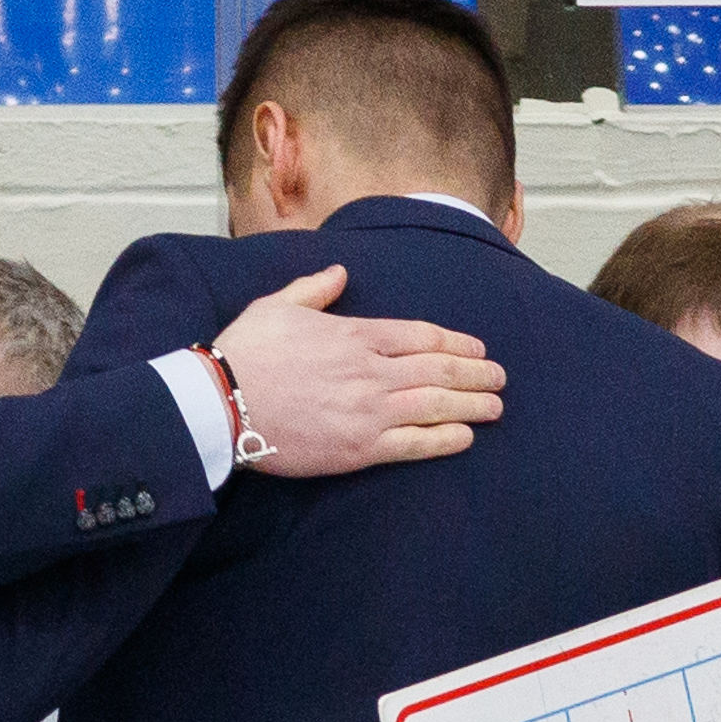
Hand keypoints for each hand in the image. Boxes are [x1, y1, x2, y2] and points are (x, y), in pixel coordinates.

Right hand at [211, 264, 504, 473]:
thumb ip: (314, 288)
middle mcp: (371, 371)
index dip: (456, 343)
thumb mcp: (277, 305)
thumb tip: (339, 273)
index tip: (477, 348)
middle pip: (439, 370)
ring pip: (435, 405)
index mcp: (356, 334)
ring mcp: (367, 411)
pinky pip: (413, 443)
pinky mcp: (357, 448)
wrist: (221, 402)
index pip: (421, 336)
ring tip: (495, 407)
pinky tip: (465, 438)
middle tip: (499, 378)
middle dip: (476, 373)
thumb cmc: (245, 352)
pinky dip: (443, 440)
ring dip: (471, 405)